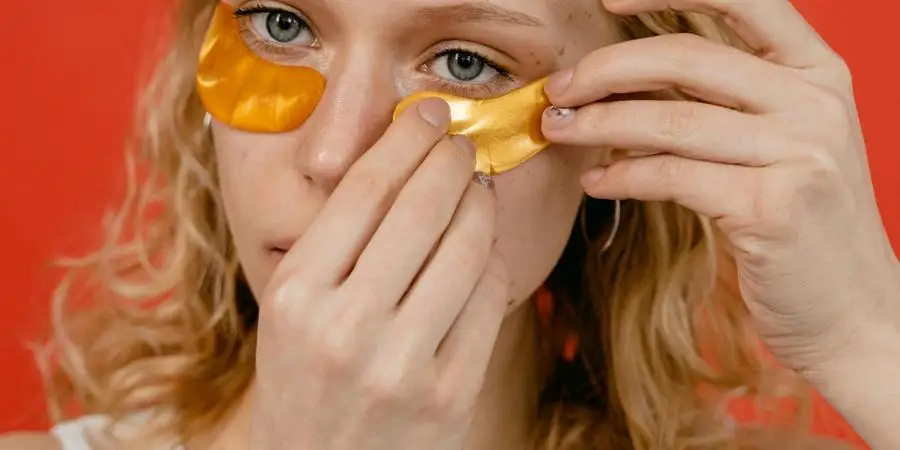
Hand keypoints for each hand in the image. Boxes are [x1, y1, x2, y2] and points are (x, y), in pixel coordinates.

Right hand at [250, 99, 507, 449]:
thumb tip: (407, 160)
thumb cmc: (304, 376)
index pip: (365, 188)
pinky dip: (494, 261)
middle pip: (423, 208)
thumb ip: (336, 240)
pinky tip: (482, 251)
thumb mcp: (292, 307)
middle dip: (453, 158)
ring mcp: (402, 365)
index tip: (430, 114)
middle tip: (462, 142)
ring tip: (476, 190)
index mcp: (295, 294)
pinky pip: (491, 299)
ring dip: (481, 203)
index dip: (408, 138)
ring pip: (468, 247)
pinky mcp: (451, 395)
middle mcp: (345, 328)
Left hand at [541, 0, 897, 373]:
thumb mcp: (783, 144)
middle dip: (605, 70)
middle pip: (687, 59)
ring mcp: (800, 152)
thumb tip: (623, 85)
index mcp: (819, 71)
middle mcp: (816, 101)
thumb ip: (725, 104)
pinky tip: (596, 181)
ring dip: (598, 124)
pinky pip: (672, 176)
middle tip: (558, 91)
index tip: (608, 1)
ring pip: (670, 120)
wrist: (855, 311)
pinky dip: (622, 175)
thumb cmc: (802, 224)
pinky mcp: (772, 206)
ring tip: (559, 130)